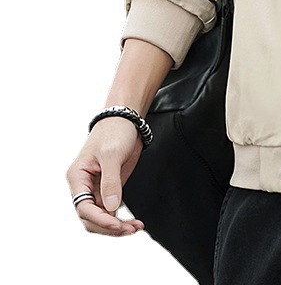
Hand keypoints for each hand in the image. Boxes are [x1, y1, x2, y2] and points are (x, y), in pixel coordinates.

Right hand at [65, 117, 145, 235]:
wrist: (126, 120)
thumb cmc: (115, 131)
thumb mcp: (111, 155)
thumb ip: (111, 182)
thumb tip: (111, 208)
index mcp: (77, 178)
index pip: (83, 208)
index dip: (100, 219)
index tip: (117, 224)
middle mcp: (84, 186)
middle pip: (91, 218)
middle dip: (109, 227)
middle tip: (130, 229)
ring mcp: (97, 188)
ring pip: (102, 217)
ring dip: (117, 226)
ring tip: (135, 228)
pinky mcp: (110, 188)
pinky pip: (111, 210)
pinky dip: (121, 218)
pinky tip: (133, 222)